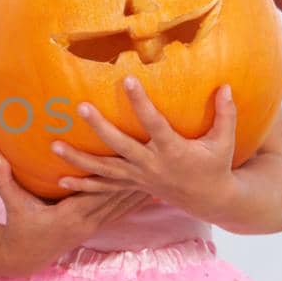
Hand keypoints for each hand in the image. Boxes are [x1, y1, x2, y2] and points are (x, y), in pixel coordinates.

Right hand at [0, 151, 152, 274]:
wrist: (26, 255)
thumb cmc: (19, 226)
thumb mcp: (11, 203)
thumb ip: (3, 179)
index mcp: (69, 214)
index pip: (95, 191)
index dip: (111, 174)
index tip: (126, 156)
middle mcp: (87, 222)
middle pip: (117, 196)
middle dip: (136, 178)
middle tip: (155, 159)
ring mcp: (94, 226)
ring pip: (124, 206)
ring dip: (142, 190)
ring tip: (164, 174)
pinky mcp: (96, 228)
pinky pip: (121, 213)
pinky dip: (137, 202)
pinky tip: (153, 194)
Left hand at [52, 78, 236, 220]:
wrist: (208, 199)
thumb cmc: (216, 164)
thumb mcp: (225, 141)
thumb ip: (226, 114)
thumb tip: (227, 86)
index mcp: (173, 150)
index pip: (154, 123)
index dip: (141, 103)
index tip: (128, 80)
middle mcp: (151, 164)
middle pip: (120, 146)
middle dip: (100, 128)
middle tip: (80, 107)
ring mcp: (138, 178)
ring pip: (104, 170)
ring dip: (78, 159)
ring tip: (54, 146)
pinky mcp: (131, 186)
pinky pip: (103, 188)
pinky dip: (82, 186)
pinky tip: (60, 179)